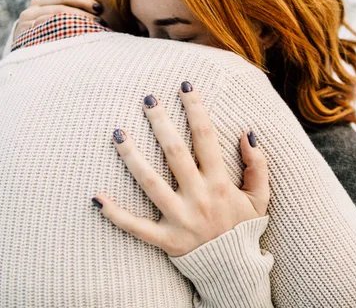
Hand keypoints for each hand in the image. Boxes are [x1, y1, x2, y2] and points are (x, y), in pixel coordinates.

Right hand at [13, 0, 104, 39]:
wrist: (21, 50)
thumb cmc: (40, 29)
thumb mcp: (44, 10)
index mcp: (37, 1)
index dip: (81, 1)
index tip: (98, 7)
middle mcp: (30, 11)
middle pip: (60, 8)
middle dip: (83, 13)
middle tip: (101, 20)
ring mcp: (26, 24)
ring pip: (55, 20)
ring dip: (77, 23)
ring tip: (94, 29)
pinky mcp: (26, 37)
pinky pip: (47, 33)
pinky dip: (64, 33)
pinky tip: (78, 37)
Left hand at [93, 81, 270, 256]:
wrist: (234, 269)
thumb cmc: (243, 228)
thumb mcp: (259, 198)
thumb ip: (258, 165)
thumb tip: (246, 133)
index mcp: (221, 183)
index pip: (206, 138)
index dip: (196, 109)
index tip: (185, 86)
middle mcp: (199, 197)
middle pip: (175, 153)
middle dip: (161, 123)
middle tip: (147, 99)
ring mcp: (180, 218)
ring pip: (150, 183)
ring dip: (132, 157)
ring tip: (117, 132)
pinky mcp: (165, 239)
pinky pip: (136, 226)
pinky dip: (115, 213)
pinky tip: (96, 197)